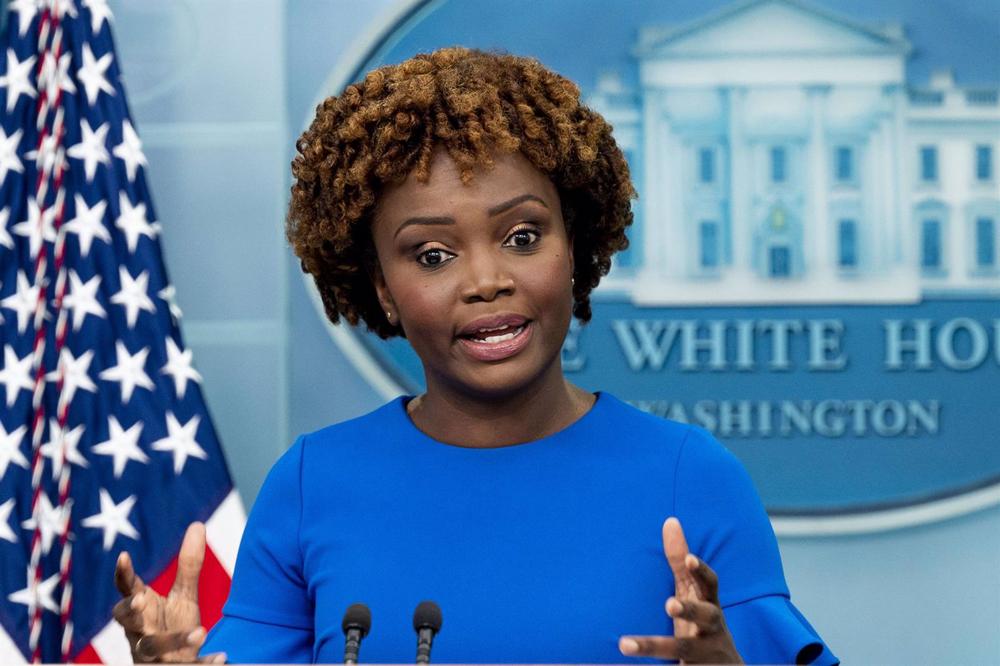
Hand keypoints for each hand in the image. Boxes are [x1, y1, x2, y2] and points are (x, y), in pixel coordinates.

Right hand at [112, 522, 225, 662]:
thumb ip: (188, 566)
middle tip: (141, 601)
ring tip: (201, 632)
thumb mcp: (183, 596)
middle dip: (131, 613)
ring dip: (175, 641)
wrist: (174, 665)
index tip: (123, 555)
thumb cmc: (171, 627)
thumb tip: (197, 524)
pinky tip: (222, 657)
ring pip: (152, 649)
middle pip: (127, 624)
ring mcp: (152, 657)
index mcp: (141, 612)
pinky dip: (204, 663)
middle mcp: (140, 634)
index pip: (127, 592)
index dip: (123, 575)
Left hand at [619, 517, 742, 663]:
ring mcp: (705, 654)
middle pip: (706, 618)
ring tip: (623, 644)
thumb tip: (671, 522)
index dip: (702, 573)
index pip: (711, 586)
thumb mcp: (694, 594)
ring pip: (683, 651)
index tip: (691, 559)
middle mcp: (712, 629)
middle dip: (689, 611)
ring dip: (654, 646)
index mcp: (710, 606)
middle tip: (669, 604)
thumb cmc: (702, 623)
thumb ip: (681, 563)